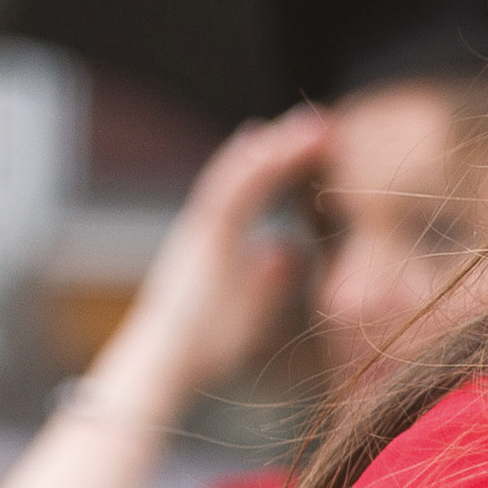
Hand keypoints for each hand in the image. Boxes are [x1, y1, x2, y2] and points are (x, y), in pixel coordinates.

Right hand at [77, 108, 332, 420]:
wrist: (164, 366)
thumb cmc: (205, 345)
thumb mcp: (253, 307)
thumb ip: (270, 277)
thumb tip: (292, 250)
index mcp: (218, 239)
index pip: (255, 189)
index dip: (284, 161)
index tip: (318, 138)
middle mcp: (204, 227)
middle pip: (245, 172)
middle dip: (282, 145)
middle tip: (323, 120)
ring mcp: (197, 232)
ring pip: (234, 175)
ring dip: (273, 148)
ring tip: (311, 126)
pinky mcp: (196, 243)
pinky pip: (222, 196)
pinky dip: (246, 169)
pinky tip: (269, 146)